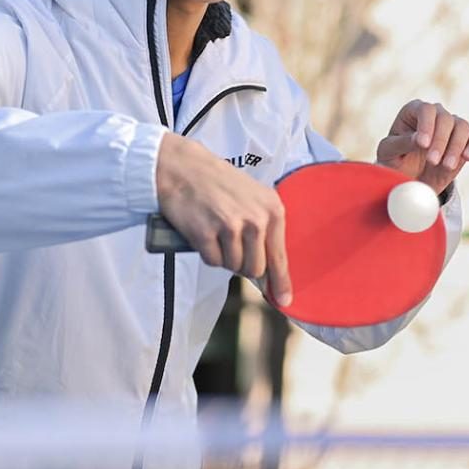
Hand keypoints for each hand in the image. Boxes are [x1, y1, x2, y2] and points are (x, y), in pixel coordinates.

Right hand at [155, 133, 292, 306]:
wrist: (184, 167)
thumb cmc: (218, 184)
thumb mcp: (253, 199)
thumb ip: (265, 229)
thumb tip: (270, 271)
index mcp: (272, 210)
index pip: (279, 257)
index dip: (280, 282)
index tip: (284, 300)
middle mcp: (256, 219)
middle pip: (255, 269)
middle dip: (242, 264)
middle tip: (230, 244)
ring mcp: (231, 226)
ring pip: (232, 266)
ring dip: (223, 256)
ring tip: (216, 232)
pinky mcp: (206, 233)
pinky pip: (212, 261)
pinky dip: (206, 252)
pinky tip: (203, 232)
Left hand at [376, 100, 468, 195]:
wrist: (410, 180)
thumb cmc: (394, 161)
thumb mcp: (388, 153)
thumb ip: (401, 144)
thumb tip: (419, 139)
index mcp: (413, 111)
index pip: (425, 109)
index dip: (426, 125)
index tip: (423, 145)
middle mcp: (435, 114)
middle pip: (446, 118)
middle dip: (440, 141)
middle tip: (432, 161)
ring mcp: (452, 126)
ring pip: (463, 126)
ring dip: (456, 146)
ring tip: (447, 166)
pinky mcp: (466, 141)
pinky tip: (467, 158)